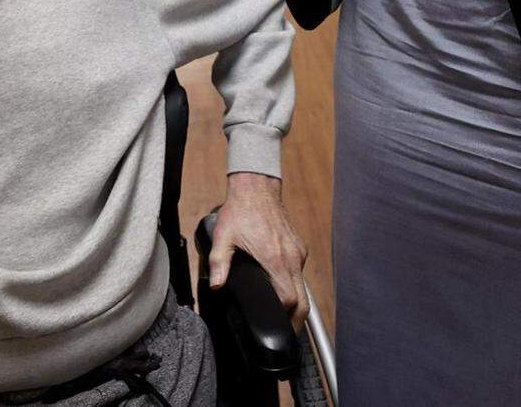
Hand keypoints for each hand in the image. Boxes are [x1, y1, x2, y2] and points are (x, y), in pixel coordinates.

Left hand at [209, 172, 308, 328]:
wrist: (256, 186)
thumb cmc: (240, 210)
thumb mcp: (223, 237)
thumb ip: (219, 264)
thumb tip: (216, 286)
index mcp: (275, 259)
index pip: (290, 299)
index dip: (284, 317)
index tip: (276, 328)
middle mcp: (291, 257)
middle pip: (304, 300)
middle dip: (296, 321)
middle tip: (285, 335)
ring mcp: (297, 251)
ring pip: (304, 286)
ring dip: (296, 302)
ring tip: (282, 314)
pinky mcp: (298, 245)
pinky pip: (300, 271)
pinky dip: (294, 283)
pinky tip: (281, 286)